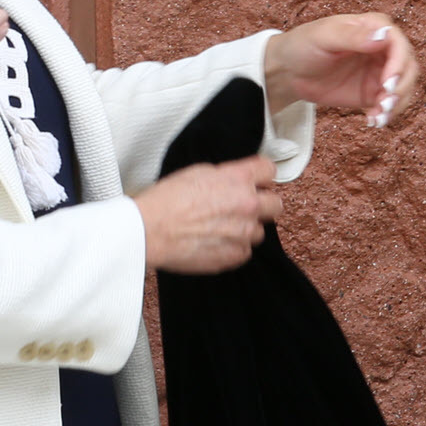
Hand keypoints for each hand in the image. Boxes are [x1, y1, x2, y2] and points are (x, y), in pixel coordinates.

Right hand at [133, 154, 282, 273]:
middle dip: (263, 205)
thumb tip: (236, 181)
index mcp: (237, 179)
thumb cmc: (166, 201)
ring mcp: (243, 233)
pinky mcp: (234, 256)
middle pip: (276, 204)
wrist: (149, 230)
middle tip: (245, 208)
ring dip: (245, 230)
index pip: (269, 170)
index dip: (262, 176)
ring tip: (219, 228)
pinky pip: (244, 252)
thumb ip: (226, 176)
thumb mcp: (198, 173)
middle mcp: (247, 205)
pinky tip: (213, 242)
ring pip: (259, 232)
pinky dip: (233, 248)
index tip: (258, 181)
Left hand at [265, 13, 421, 128]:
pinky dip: (386, 114)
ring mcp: (379, 71)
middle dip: (401, 88)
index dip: (399, 64)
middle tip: (385, 104)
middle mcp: (382, 49)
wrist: (288, 72)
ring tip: (379, 118)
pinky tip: (372, 121)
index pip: (399, 44)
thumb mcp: (324, 37)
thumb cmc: (304, 45)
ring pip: (404, 88)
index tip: (388, 83)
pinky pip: (389, 104)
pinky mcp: (372, 92)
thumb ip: (354, 36)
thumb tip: (384, 35)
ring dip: (397, 104)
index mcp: (374, 27)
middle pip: (408, 67)